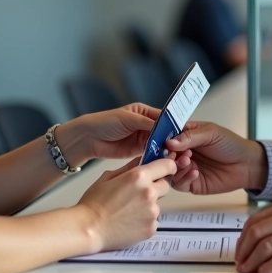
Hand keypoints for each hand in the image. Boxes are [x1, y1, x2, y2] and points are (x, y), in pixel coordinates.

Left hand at [59, 104, 189, 170]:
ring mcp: (141, 138)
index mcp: (144, 112)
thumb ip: (147, 122)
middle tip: (180, 146)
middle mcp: (145, 125)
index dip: (173, 124)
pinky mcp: (137, 151)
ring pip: (158, 143)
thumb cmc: (105, 122)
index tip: (183, 132)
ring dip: (165, 148)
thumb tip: (165, 126)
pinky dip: (156, 156)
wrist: (88, 138)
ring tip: (174, 154)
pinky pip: (150, 153)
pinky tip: (163, 160)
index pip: (164, 117)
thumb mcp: (128, 118)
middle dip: (171, 138)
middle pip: (163, 132)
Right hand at [77, 157, 175, 251]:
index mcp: (139, 177)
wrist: (88, 229)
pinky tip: (129, 222)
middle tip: (137, 193)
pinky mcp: (151, 228)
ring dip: (148, 205)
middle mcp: (149, 193)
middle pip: (165, 185)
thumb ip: (129, 168)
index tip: (164, 170)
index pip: (167, 166)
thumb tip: (141, 160)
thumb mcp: (108, 177)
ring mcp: (152, 212)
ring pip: (158, 204)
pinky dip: (145, 220)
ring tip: (128, 211)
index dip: (167, 167)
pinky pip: (153, 220)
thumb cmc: (93, 203)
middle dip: (155, 187)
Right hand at [165, 121, 267, 193]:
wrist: (246, 164)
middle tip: (175, 154)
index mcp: (186, 136)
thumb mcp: (211, 133)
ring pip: (169, 170)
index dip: (163, 140)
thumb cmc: (230, 144)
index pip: (166, 137)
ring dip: (176, 166)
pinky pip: (178, 183)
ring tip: (188, 161)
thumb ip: (190, 137)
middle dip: (168, 155)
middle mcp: (182, 152)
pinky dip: (183, 178)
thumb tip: (169, 142)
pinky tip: (195, 172)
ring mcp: (185, 168)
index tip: (165, 142)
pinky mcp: (191, 183)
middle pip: (164, 155)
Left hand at [235, 196, 271, 272]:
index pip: (256, 219)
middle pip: (256, 232)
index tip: (240, 249)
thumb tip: (264, 240)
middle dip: (243, 251)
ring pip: (265, 247)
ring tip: (249, 271)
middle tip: (240, 263)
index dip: (243, 237)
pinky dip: (267, 269)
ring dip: (252, 262)